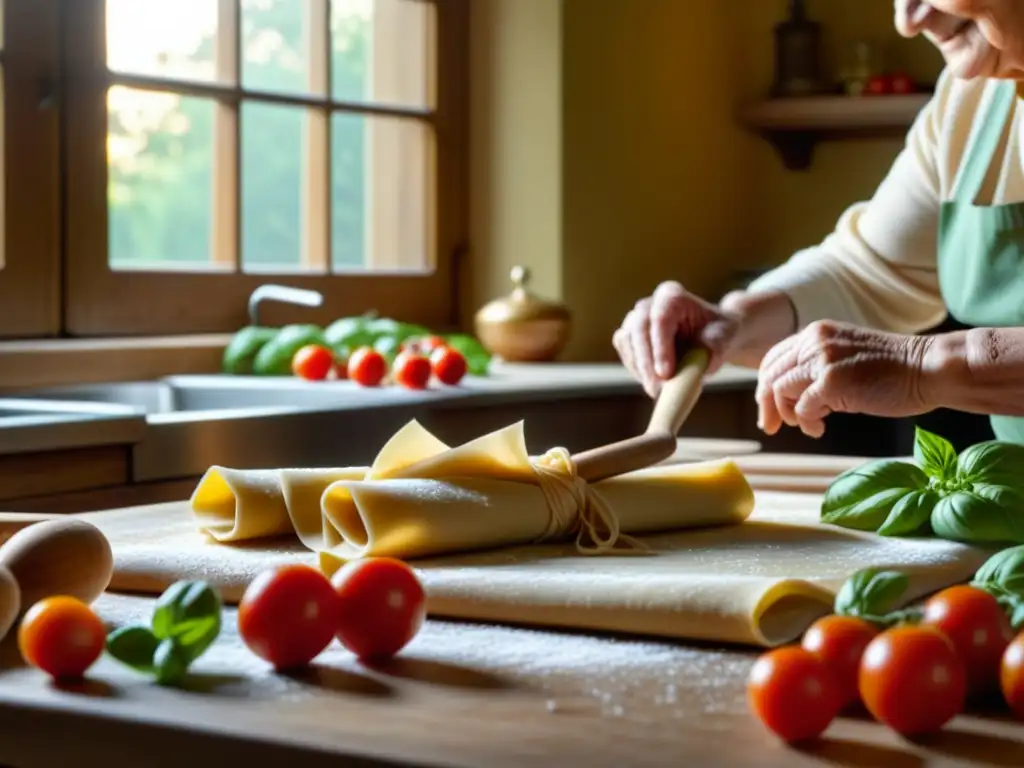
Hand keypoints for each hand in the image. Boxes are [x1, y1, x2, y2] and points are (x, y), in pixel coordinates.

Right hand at [612, 281, 739, 396]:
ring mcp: (636, 319)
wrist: (712, 337)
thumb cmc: (718, 334)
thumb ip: (713, 348)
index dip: (661, 348)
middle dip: (646, 362)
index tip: (666, 374)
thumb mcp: (725, 339)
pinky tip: (653, 381)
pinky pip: (625, 353)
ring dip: (640, 368)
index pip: (660, 319)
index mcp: (673, 296)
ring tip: (659, 389)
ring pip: (627, 341)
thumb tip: (701, 364)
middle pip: (639, 329)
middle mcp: (650, 304)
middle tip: (657, 389)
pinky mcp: (629, 337)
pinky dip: (636, 369)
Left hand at [756, 320, 933, 437]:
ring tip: (810, 425)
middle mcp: (814, 341)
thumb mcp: (846, 359)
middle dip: (766, 406)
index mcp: (816, 333)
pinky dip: (807, 423)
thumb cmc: (894, 370)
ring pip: (779, 391)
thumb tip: (791, 398)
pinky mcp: (831, 382)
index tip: (769, 410)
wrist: (928, 368)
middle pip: (770, 375)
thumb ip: (818, 369)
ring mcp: (822, 360)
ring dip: (789, 415)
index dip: (766, 386)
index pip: (773, 359)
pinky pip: (801, 408)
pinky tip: (821, 429)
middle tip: (772, 427)